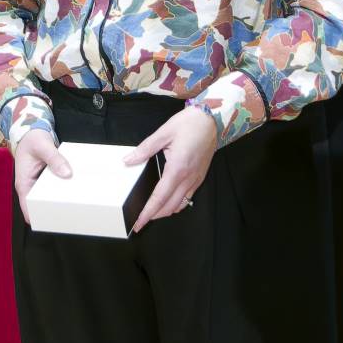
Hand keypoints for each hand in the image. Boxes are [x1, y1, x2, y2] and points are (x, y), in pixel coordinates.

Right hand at [13, 126, 71, 224]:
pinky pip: (54, 189)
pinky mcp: (46, 180)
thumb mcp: (42, 146)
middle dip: (52, 211)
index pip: (28, 208)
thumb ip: (54, 159)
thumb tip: (67, 173)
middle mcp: (30, 187)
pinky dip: (62, 190)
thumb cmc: (32, 139)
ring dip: (59, 201)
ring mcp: (38, 184)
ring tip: (74, 204)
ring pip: (48, 198)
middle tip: (69, 213)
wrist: (31, 132)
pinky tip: (74, 190)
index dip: (38, 217)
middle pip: (40, 206)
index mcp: (24, 183)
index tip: (52, 221)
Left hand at [125, 106, 217, 232]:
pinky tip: (169, 201)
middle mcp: (188, 178)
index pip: (159, 198)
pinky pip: (188, 197)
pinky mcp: (201, 176)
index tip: (138, 224)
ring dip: (166, 211)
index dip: (147, 213)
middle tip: (141, 221)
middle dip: (154, 216)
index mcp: (177, 168)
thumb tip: (128, 160)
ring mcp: (196, 179)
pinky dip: (177, 204)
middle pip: (170, 206)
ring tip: (153, 212)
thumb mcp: (164, 132)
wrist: (214, 118)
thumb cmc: (190, 123)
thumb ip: (144, 149)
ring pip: (180, 204)